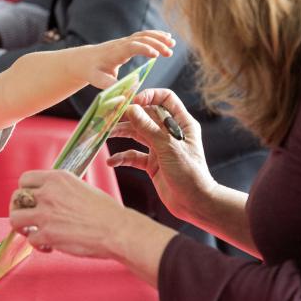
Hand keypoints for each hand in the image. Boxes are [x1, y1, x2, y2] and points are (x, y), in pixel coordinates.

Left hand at [8, 170, 134, 258]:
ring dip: (21, 227)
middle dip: (18, 208)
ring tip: (31, 231)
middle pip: (16, 198)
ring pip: (15, 218)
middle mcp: (48, 193)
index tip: (28, 199)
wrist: (116, 230)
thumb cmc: (105, 211)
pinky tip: (49, 246)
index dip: (24, 190)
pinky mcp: (48, 234)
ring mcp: (46, 214)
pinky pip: (30, 239)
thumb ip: (60, 189)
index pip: (25, 179)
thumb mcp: (80, 187)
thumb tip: (48, 196)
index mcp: (57, 178)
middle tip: (27, 217)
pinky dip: (38, 245)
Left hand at [74, 30, 174, 89]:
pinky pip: (143, 36)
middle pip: (140, 39)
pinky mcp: (128, 42)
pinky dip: (155, 35)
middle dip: (156, 44)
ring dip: (158, 37)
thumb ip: (111, 85)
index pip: (130, 47)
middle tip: (170, 52)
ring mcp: (125, 41)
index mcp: (114, 53)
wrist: (83, 59)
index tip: (156, 55)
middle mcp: (120, 44)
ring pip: (143, 35)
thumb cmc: (91, 70)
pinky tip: (167, 38)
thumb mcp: (97, 80)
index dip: (143, 49)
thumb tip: (127, 92)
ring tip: (172, 43)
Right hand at [108, 88, 215, 221]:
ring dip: (122, 133)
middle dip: (128, 116)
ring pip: (137, 134)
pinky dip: (122, 157)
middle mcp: (170, 133)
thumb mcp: (168, 147)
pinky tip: (111, 161)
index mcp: (181, 123)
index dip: (149, 96)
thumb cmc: (190, 174)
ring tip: (105, 134)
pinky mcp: (152, 163)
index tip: (132, 103)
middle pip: (146, 116)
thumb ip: (148, 128)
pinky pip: (134, 156)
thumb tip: (131, 108)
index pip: (165, 99)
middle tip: (109, 117)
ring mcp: (160, 148)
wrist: (195, 204)